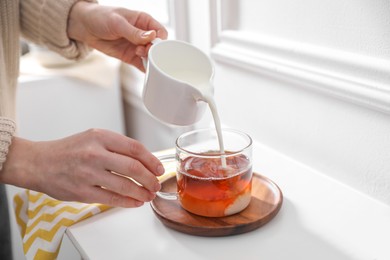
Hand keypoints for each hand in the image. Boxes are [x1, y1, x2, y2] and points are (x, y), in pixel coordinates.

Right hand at [0, 129, 163, 206]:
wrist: (39, 162)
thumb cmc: (68, 150)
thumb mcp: (93, 138)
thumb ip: (116, 147)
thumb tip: (144, 161)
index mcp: (100, 137)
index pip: (135, 148)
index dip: (151, 160)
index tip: (158, 168)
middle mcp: (95, 154)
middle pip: (133, 168)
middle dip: (150, 179)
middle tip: (156, 184)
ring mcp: (88, 174)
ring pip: (124, 185)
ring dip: (141, 192)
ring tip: (148, 195)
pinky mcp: (82, 192)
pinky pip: (111, 199)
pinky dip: (127, 202)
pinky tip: (135, 202)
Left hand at [67, 2, 167, 70]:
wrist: (84, 27)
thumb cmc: (101, 17)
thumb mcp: (117, 22)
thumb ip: (134, 32)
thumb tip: (152, 36)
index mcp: (144, 21)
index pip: (160, 31)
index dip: (160, 39)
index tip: (154, 44)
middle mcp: (143, 34)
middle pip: (158, 46)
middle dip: (154, 51)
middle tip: (144, 51)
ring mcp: (138, 46)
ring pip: (151, 57)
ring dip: (149, 60)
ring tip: (137, 54)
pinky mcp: (130, 57)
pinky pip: (142, 64)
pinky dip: (145, 68)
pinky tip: (144, 69)